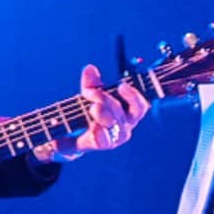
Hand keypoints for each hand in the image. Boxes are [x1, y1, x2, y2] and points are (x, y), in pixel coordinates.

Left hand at [34, 64, 149, 161]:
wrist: (72, 133)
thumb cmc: (88, 111)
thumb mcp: (89, 93)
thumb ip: (91, 82)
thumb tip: (90, 69)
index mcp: (129, 113)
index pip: (141, 106)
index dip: (133, 96)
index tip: (121, 85)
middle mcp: (125, 126)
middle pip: (123, 112)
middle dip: (107, 100)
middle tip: (91, 93)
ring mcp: (115, 137)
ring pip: (114, 124)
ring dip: (102, 113)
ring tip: (91, 107)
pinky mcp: (102, 145)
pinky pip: (104, 140)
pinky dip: (100, 132)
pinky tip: (94, 126)